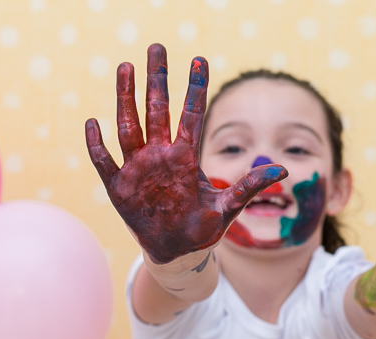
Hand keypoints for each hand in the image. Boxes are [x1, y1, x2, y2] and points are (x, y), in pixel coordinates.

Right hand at [85, 44, 286, 265]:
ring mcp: (138, 168)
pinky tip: (91, 123)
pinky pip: (104, 161)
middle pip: (157, 110)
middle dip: (156, 79)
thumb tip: (284, 171)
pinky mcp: (119, 187)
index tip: (198, 59)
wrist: (177, 252)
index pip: (191, 115)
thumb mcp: (228, 208)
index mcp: (185, 157)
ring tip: (125, 67)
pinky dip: (97, 144)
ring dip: (126, 98)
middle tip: (156, 47)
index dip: (195, 88)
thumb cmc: (202, 229)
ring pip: (129, 126)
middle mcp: (161, 156)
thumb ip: (250, 187)